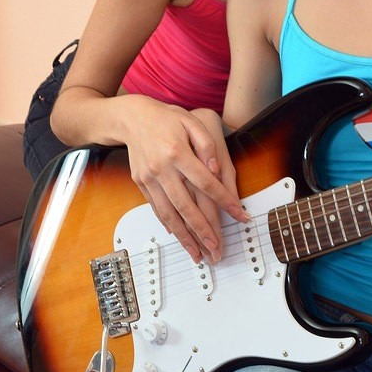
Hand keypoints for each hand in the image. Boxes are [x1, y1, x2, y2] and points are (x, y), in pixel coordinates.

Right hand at [115, 96, 244, 262]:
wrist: (132, 117)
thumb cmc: (167, 118)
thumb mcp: (192, 122)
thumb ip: (207, 145)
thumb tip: (216, 169)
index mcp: (178, 152)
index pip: (207, 183)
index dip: (225, 201)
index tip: (239, 215)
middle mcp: (162, 169)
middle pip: (186, 206)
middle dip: (203, 231)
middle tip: (216, 249)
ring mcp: (149, 178)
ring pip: (169, 214)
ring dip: (184, 236)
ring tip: (197, 254)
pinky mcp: (141, 183)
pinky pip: (156, 208)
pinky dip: (168, 224)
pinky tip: (178, 236)